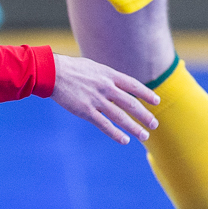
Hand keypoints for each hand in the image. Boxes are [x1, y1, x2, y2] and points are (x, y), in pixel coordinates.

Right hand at [46, 54, 161, 144]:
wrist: (51, 72)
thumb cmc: (70, 68)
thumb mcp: (93, 67)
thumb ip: (106, 77)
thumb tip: (116, 85)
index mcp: (108, 75)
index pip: (133, 85)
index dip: (146, 94)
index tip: (156, 101)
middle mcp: (106, 87)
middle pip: (131, 103)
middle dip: (144, 115)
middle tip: (154, 124)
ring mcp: (96, 100)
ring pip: (121, 116)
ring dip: (134, 127)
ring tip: (145, 136)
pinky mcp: (86, 111)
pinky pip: (104, 125)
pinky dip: (116, 134)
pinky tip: (125, 140)